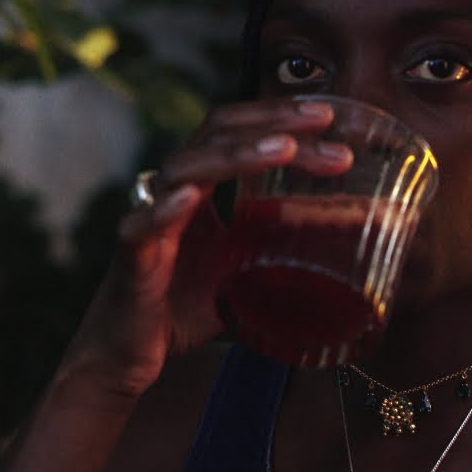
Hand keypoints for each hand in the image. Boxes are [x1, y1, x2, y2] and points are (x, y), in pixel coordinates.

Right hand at [63, 97, 353, 397]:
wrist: (128, 355)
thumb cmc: (182, 309)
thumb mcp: (245, 272)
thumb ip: (280, 253)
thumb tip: (343, 251)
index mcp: (199, 188)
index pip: (235, 132)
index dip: (277, 117)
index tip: (326, 117)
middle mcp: (172, 191)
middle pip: (217, 134)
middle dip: (272, 122)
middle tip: (322, 122)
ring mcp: (149, 219)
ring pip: (186, 169)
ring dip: (236, 155)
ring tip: (283, 148)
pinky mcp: (130, 255)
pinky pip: (144, 225)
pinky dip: (165, 209)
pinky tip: (188, 198)